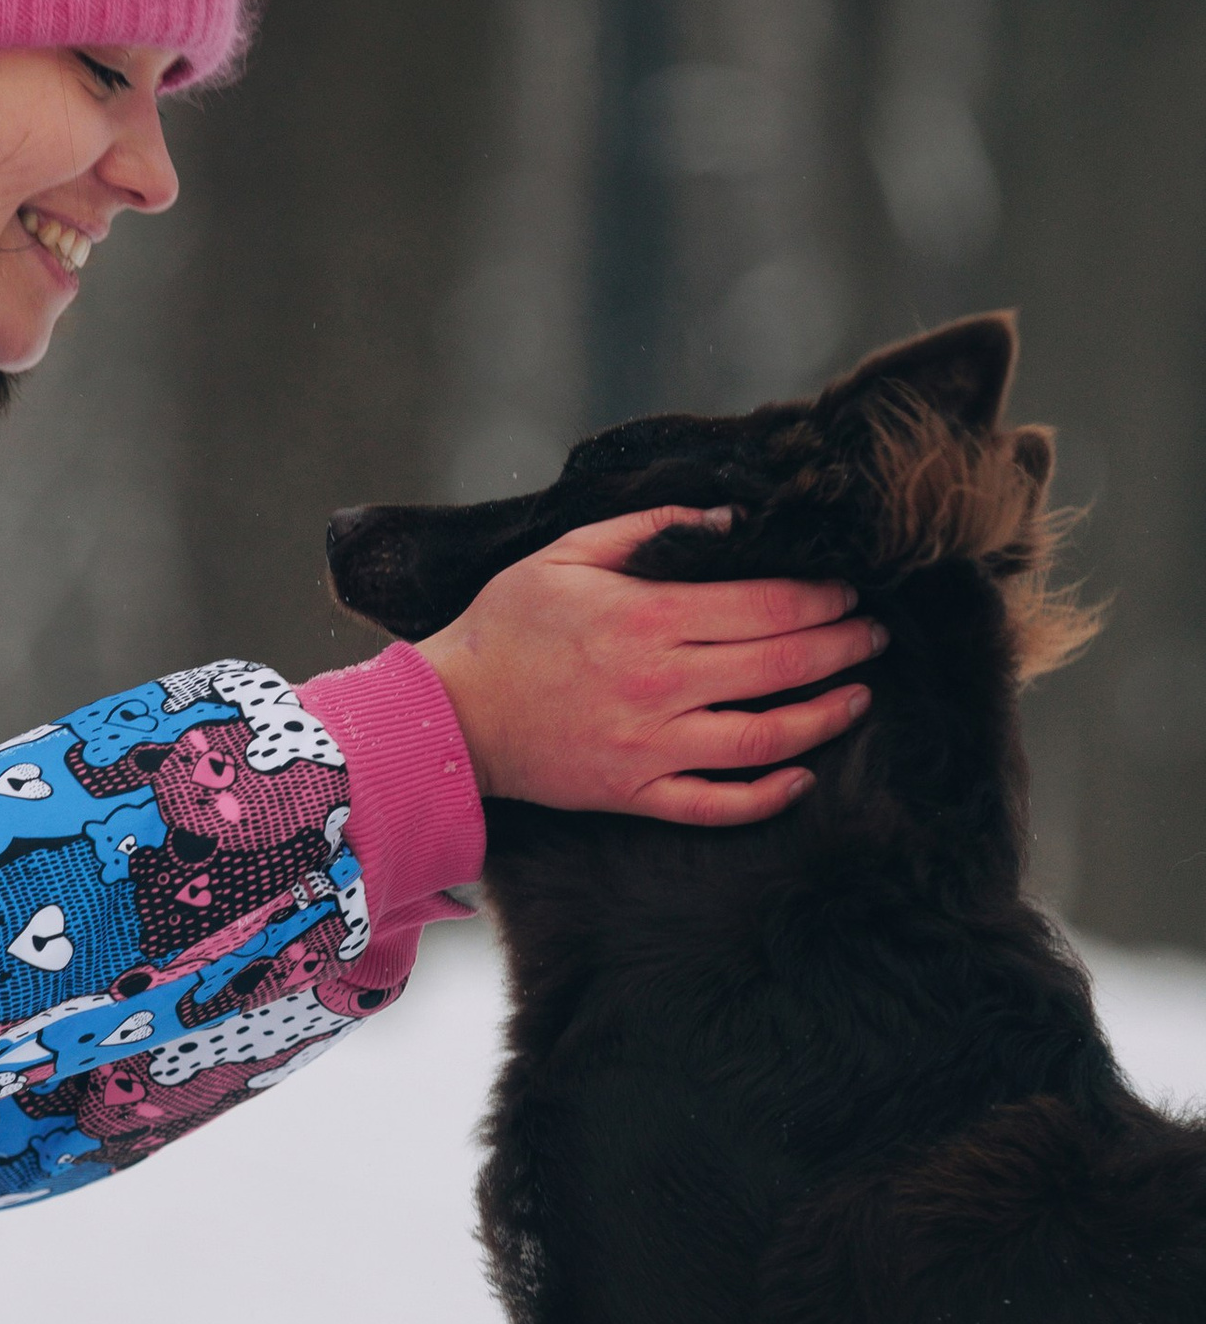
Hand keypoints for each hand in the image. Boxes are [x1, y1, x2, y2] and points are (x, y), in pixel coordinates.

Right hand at [418, 508, 882, 825]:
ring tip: (858, 697)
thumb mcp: (566, 554)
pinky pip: (717, 804)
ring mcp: (650, 747)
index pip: (763, 606)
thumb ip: (648, 530)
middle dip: (840, 648)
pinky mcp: (634, 793)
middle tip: (872, 636)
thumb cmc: (506, 626)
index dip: (819, 600)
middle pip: (779, 666)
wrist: (451, 713)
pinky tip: (801, 775)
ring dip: (824, 716)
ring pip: (764, 739)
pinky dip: (768, 795)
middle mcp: (658, 684)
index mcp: (646, 618)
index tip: (847, 593)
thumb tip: (726, 520)